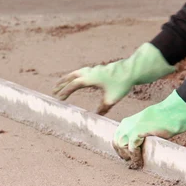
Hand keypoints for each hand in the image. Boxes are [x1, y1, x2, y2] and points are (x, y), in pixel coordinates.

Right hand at [53, 43, 174, 114]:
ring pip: (77, 73)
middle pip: (72, 77)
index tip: (59, 98)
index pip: (74, 85)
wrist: (131, 70)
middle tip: (53, 90)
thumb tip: (95, 117)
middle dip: (62, 84)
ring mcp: (94, 69)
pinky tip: (78, 79)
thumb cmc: (121, 84)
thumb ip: (102, 108)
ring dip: (68, 78)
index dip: (65, 92)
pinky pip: (83, 71)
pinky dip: (76, 75)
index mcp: (90, 79)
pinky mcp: (98, 69)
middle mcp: (90, 72)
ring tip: (62, 83)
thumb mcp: (111, 99)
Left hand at [113, 90, 185, 168]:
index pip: (117, 138)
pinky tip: (141, 161)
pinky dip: (136, 156)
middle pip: (116, 143)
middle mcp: (126, 124)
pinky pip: (131, 149)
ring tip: (137, 162)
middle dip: (122, 154)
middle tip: (132, 162)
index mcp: (128, 122)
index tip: (127, 158)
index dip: (121, 149)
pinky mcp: (136, 132)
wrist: (173, 113)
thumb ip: (140, 133)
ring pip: (121, 146)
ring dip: (129, 156)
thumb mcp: (148, 126)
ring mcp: (130, 127)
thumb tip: (140, 145)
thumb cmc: (165, 119)